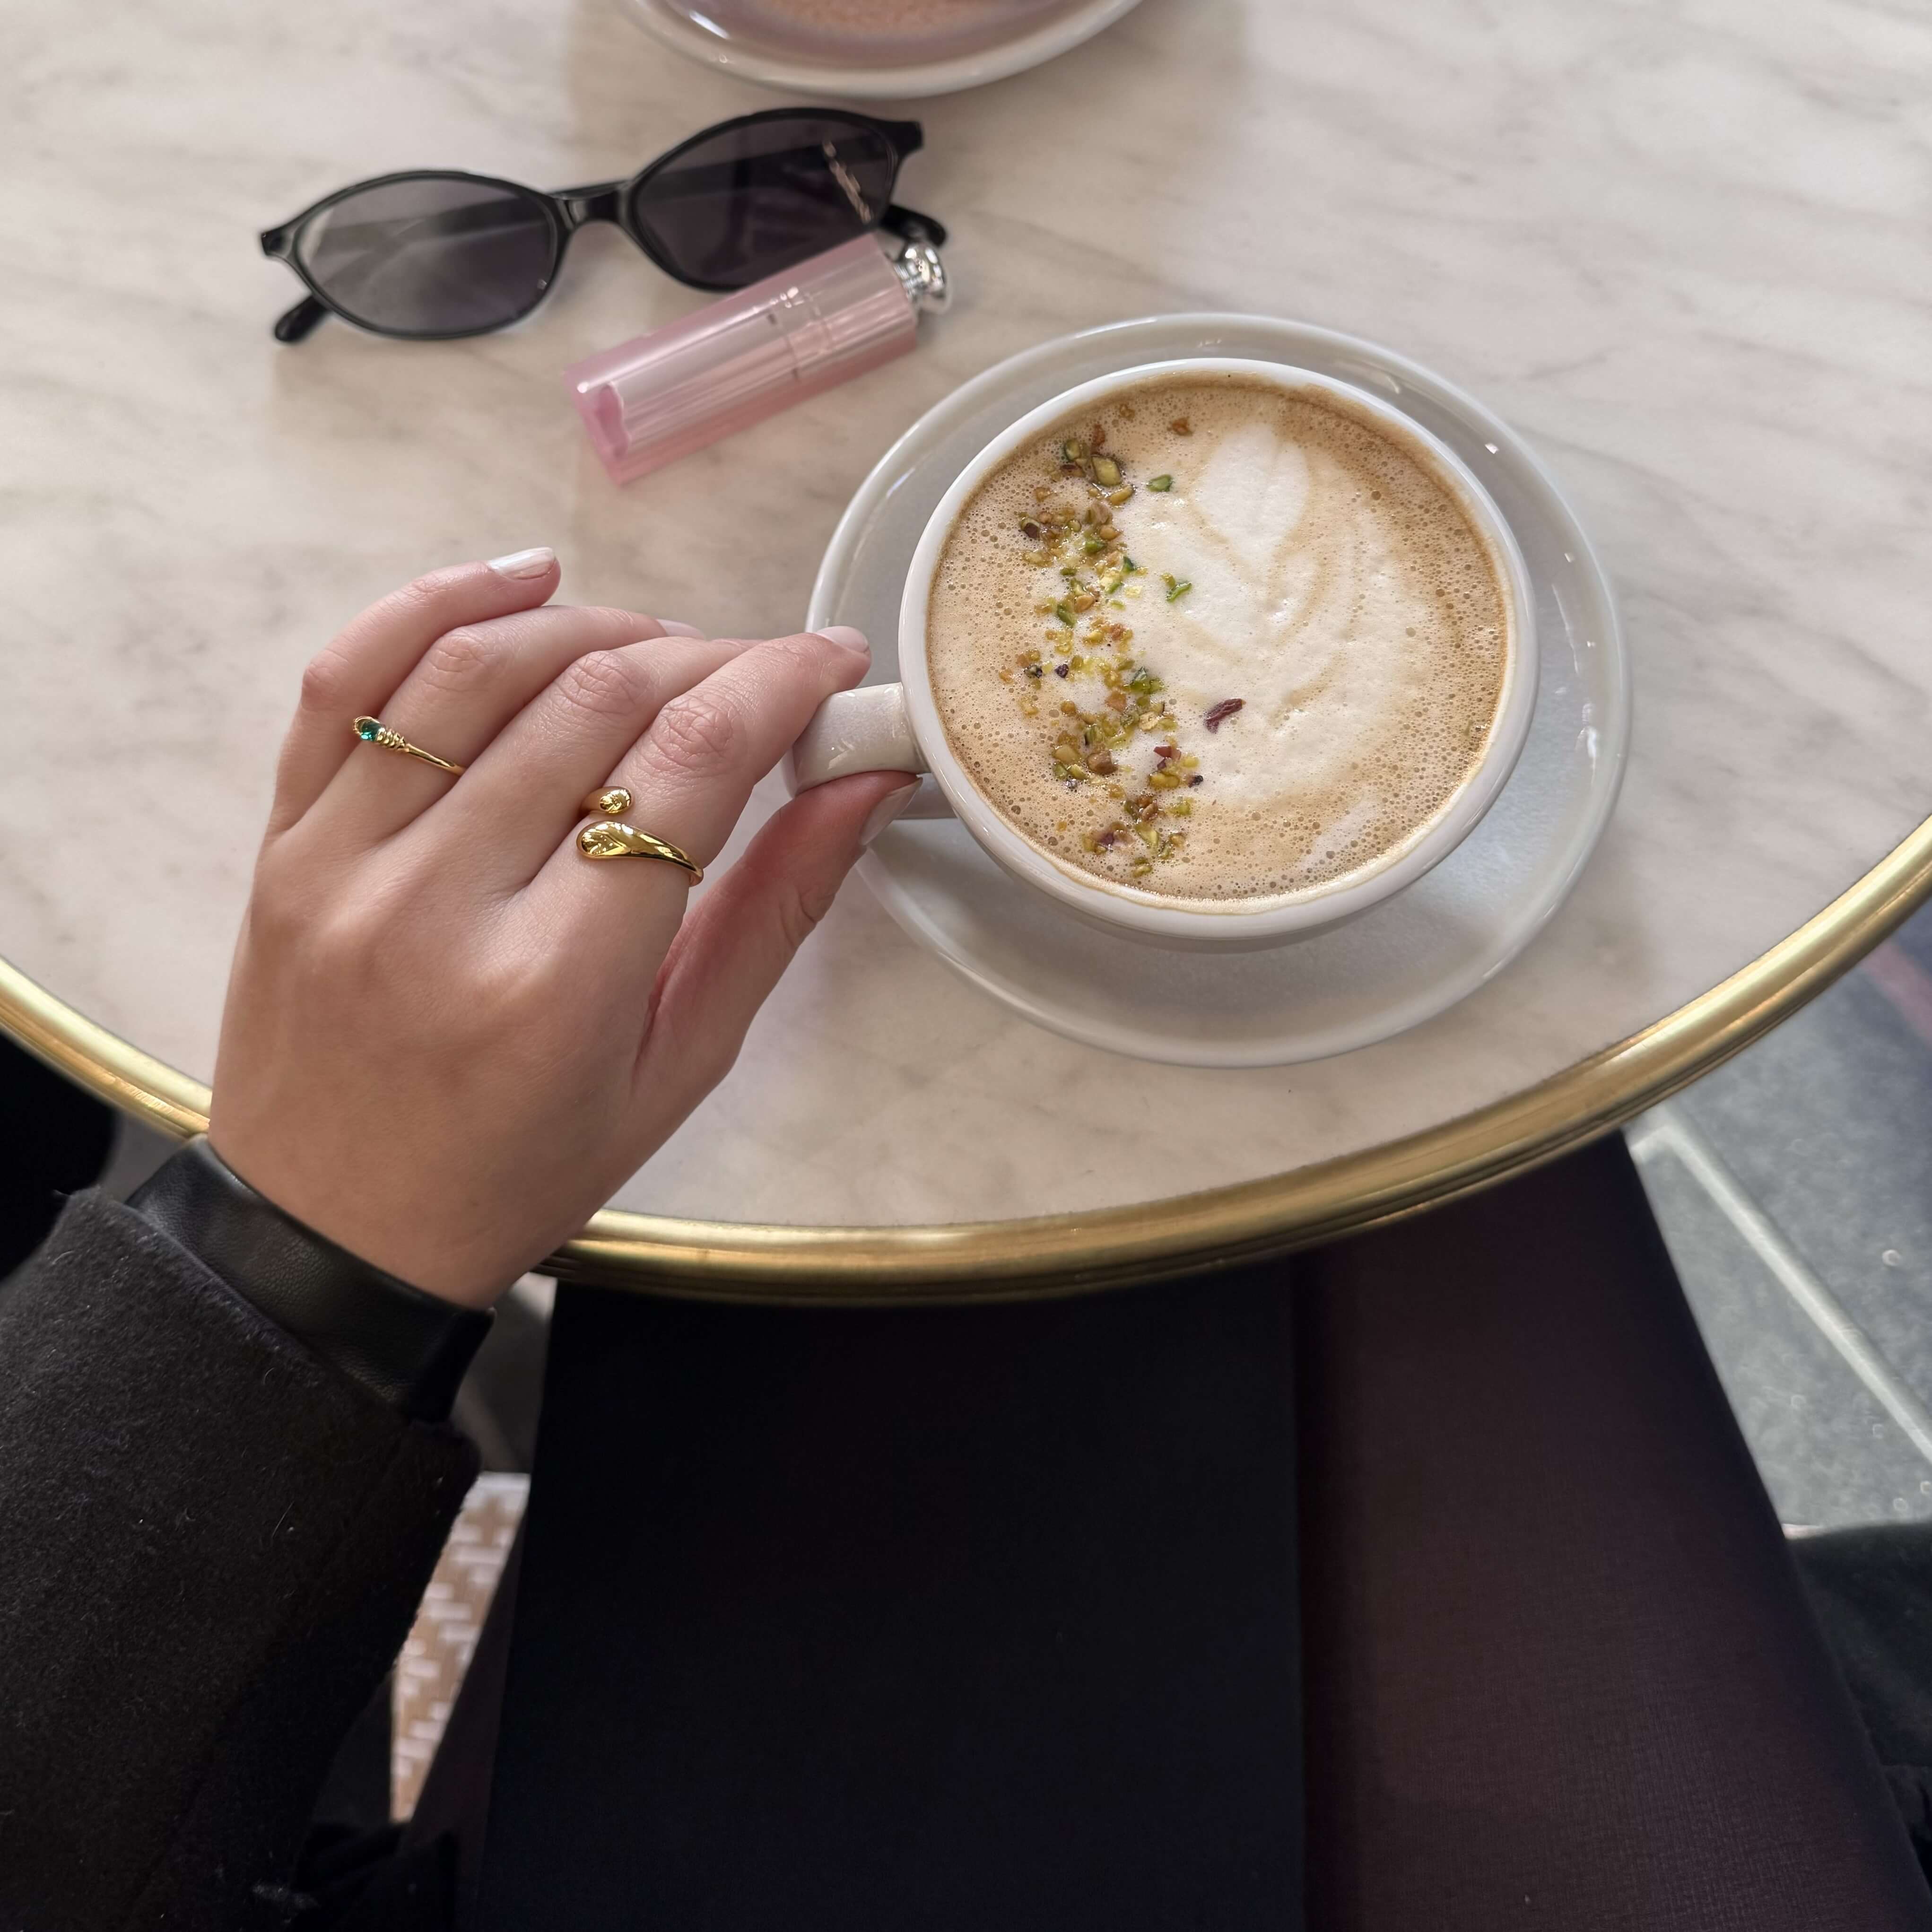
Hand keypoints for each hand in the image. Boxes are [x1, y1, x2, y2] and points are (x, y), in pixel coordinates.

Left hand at [207, 552, 917, 1306]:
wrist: (331, 1233)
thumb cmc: (521, 1168)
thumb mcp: (677, 1067)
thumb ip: (772, 916)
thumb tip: (863, 783)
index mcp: (557, 984)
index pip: (689, 765)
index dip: (777, 685)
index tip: (829, 662)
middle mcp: (440, 905)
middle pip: (597, 698)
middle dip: (708, 658)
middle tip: (761, 672)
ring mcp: (344, 863)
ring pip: (480, 666)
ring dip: (593, 626)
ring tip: (660, 646)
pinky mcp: (284, 842)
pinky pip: (347, 678)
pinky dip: (438, 603)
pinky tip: (522, 581)